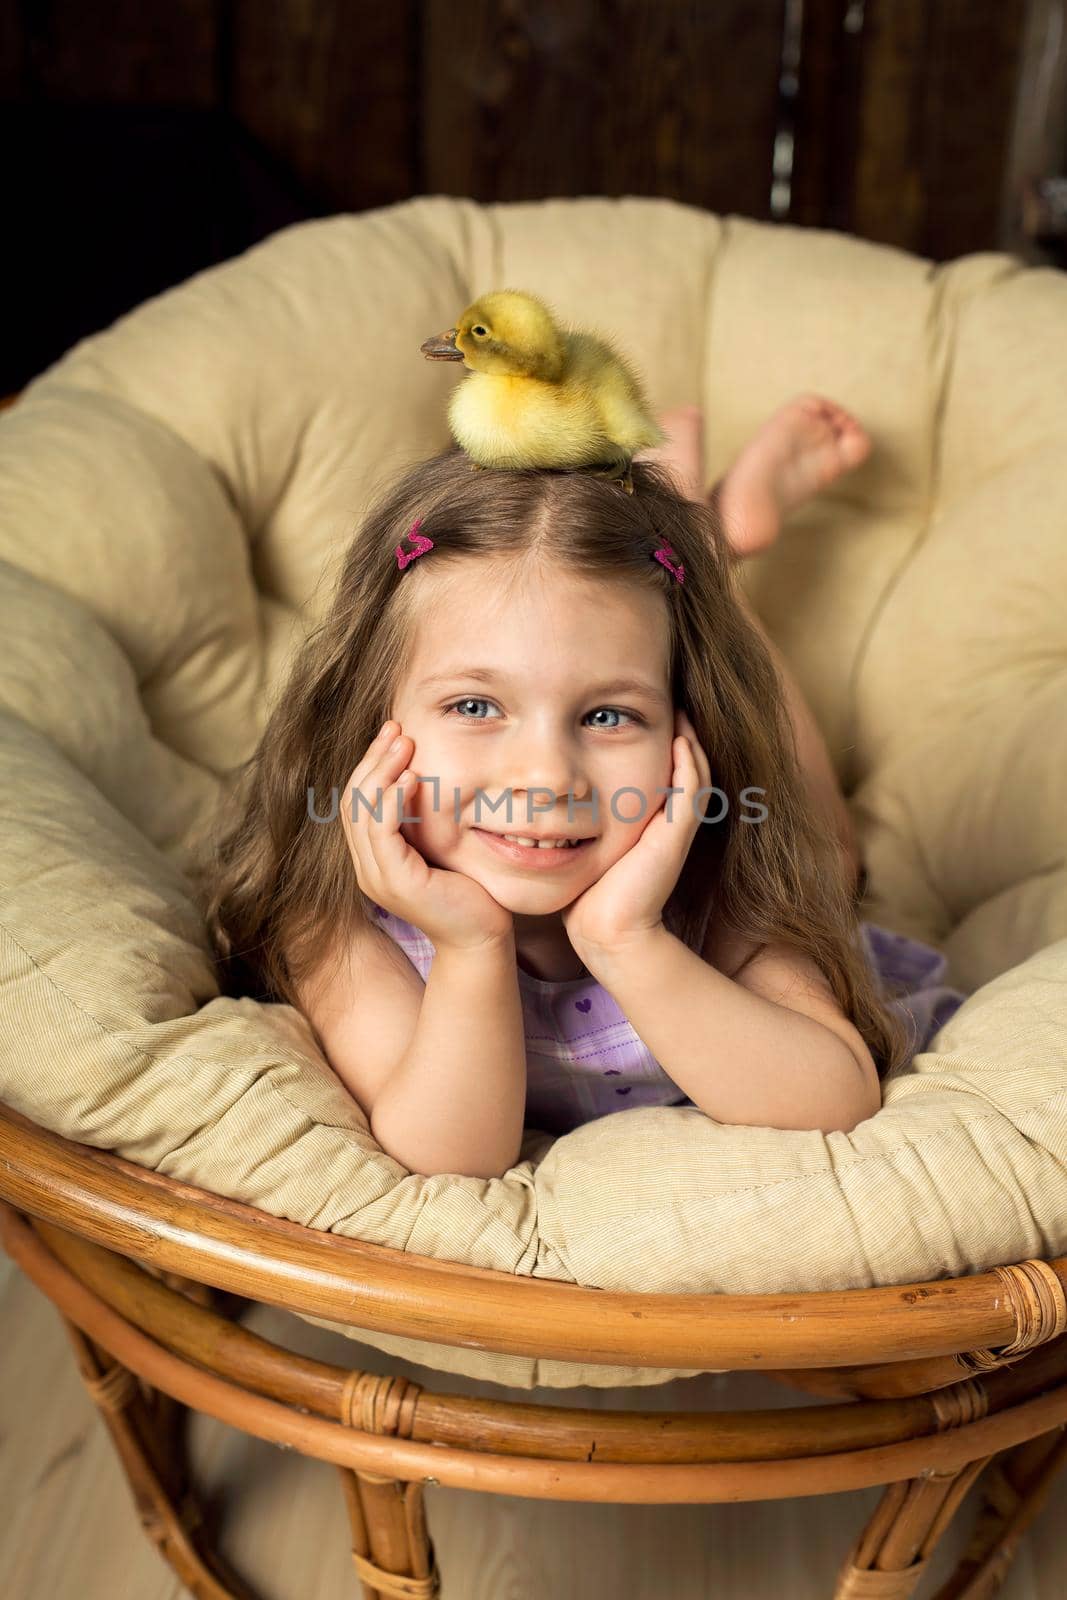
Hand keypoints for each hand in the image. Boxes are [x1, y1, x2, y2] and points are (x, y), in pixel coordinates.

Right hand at [340, 721, 513, 951]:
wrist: (482, 936)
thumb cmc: (468, 889)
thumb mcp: (439, 845)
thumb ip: (422, 817)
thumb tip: (422, 772)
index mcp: (373, 857)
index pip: (357, 801)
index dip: (371, 763)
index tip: (392, 732)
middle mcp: (367, 867)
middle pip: (352, 801)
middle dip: (373, 760)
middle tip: (395, 728)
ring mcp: (378, 877)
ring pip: (362, 813)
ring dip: (382, 772)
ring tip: (404, 744)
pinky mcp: (397, 884)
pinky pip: (383, 834)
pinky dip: (393, 802)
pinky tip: (411, 779)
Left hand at [560, 708, 712, 955]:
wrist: (605, 932)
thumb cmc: (586, 893)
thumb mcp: (580, 845)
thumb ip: (574, 821)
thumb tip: (541, 799)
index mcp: (649, 821)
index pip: (660, 767)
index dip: (655, 738)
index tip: (634, 711)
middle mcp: (667, 821)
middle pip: (684, 763)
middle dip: (676, 730)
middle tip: (667, 698)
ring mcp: (676, 828)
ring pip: (694, 771)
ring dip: (688, 738)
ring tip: (677, 708)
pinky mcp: (676, 836)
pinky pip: (692, 789)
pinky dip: (690, 762)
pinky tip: (681, 738)